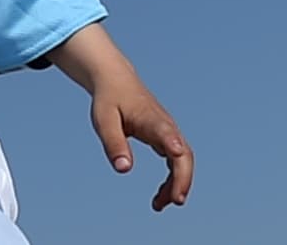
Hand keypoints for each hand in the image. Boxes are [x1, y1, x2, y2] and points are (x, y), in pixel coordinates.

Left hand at [89, 71, 193, 210]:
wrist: (115, 80)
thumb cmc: (109, 99)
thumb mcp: (104, 120)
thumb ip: (113, 142)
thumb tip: (123, 169)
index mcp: (151, 119)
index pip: (166, 132)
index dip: (173, 144)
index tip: (177, 154)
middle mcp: (165, 126)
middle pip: (183, 154)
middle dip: (182, 178)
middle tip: (173, 201)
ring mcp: (168, 133)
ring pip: (182, 161)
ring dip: (178, 184)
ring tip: (160, 205)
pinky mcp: (165, 138)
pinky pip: (176, 162)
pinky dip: (172, 180)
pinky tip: (161, 195)